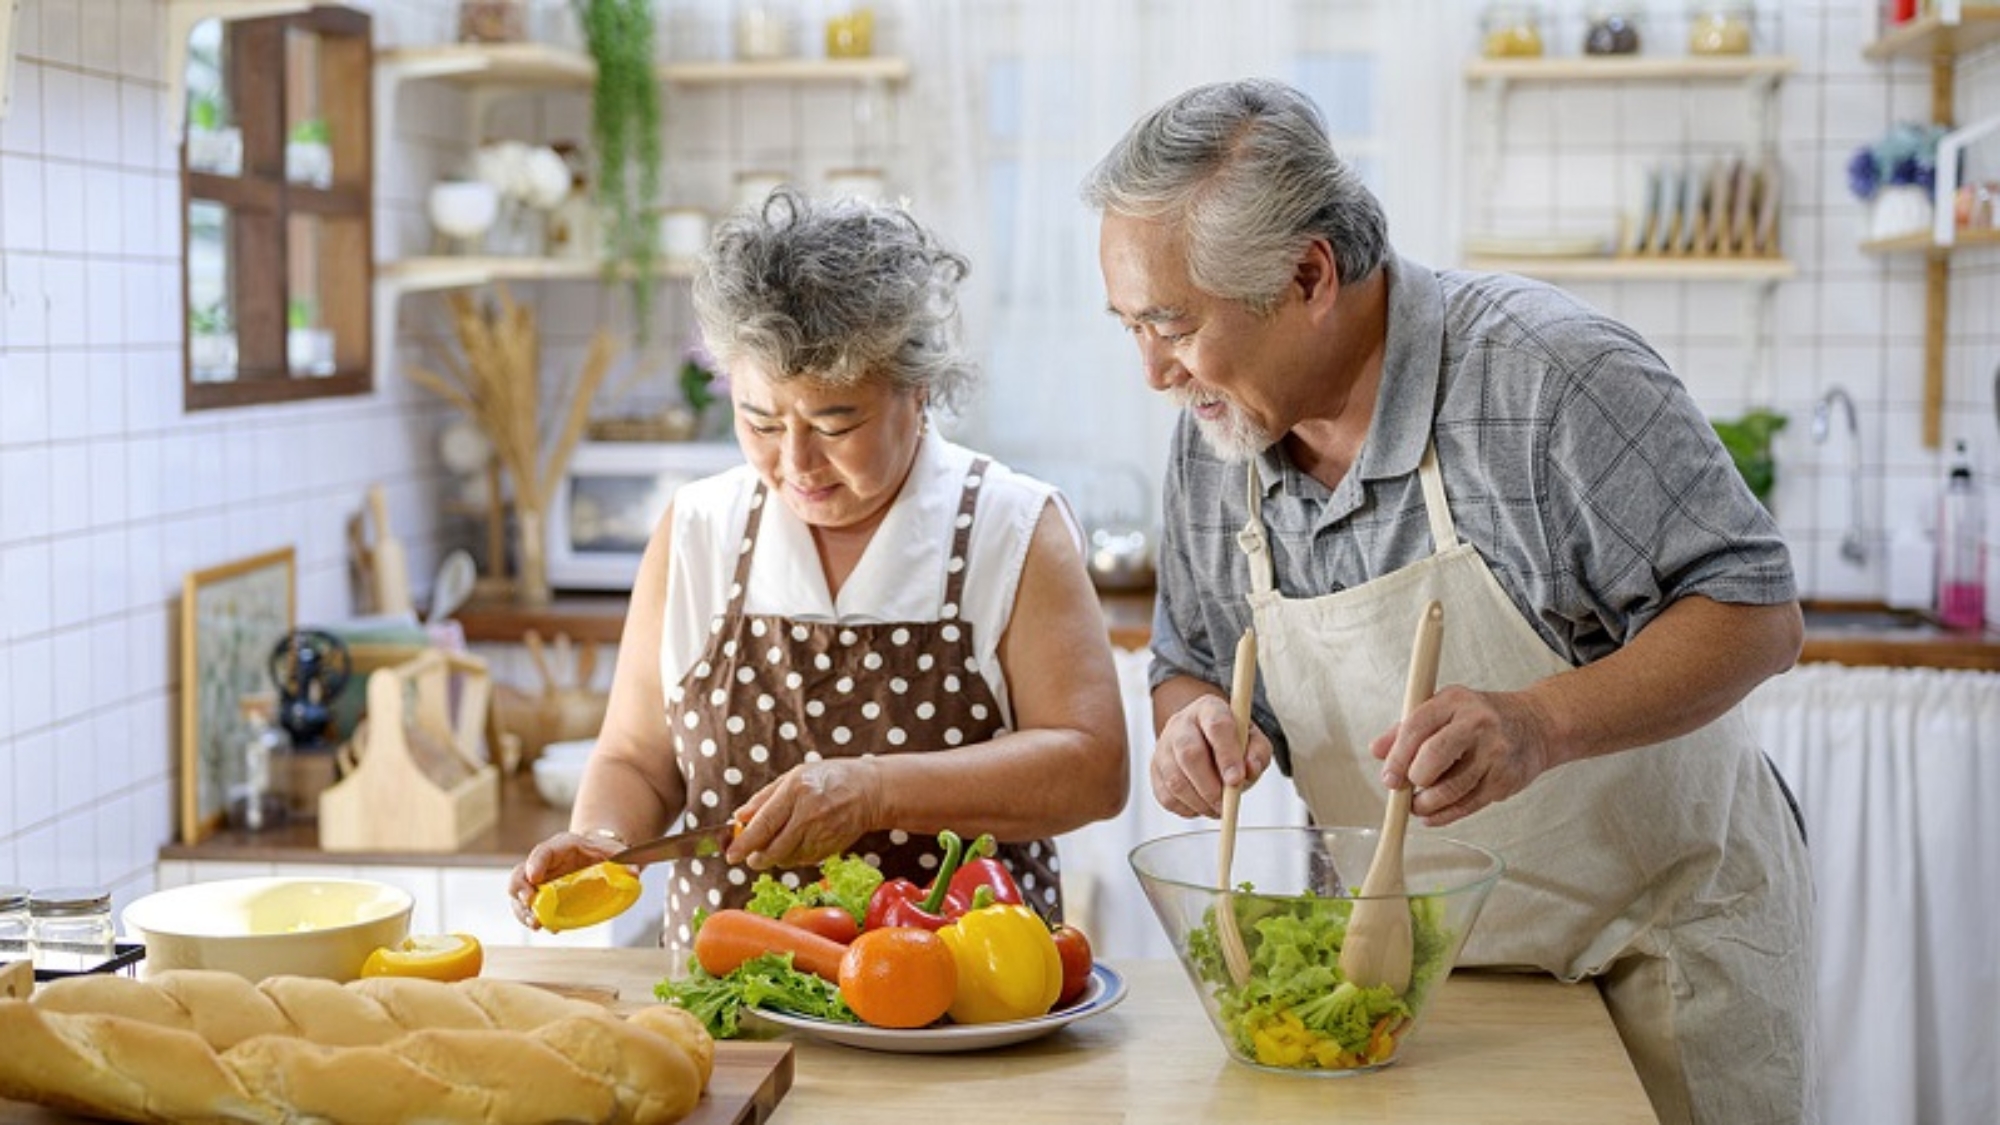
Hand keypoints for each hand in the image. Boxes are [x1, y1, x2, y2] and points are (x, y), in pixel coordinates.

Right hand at [508, 831, 621, 928]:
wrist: (595, 857)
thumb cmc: (602, 852)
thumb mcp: (616, 852)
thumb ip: (625, 859)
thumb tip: (633, 874)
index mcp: (561, 847)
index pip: (543, 851)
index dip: (536, 863)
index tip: (534, 877)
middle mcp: (544, 863)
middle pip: (521, 873)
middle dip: (520, 889)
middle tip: (529, 904)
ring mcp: (538, 881)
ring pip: (518, 894)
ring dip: (522, 910)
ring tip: (535, 923)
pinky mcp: (538, 897)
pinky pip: (525, 908)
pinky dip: (529, 918)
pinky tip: (543, 926)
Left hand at [729, 759, 884, 869]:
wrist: (870, 791)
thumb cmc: (829, 778)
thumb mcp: (793, 776)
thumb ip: (764, 797)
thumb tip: (738, 817)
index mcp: (796, 791)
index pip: (763, 825)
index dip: (744, 843)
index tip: (731, 855)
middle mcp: (808, 814)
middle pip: (773, 849)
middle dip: (757, 858)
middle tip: (750, 858)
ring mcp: (822, 833)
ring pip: (787, 859)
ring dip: (774, 859)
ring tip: (774, 847)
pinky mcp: (831, 848)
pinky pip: (803, 861)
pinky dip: (793, 858)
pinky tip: (796, 845)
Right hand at [1150, 692, 1271, 818]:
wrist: (1204, 739)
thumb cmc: (1232, 742)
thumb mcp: (1253, 741)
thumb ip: (1258, 753)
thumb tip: (1250, 770)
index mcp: (1209, 708)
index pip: (1217, 726)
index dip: (1227, 755)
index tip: (1236, 780)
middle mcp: (1181, 723)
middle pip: (1188, 753)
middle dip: (1209, 786)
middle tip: (1225, 805)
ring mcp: (1163, 746)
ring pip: (1175, 779)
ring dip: (1199, 802)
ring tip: (1217, 808)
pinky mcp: (1154, 769)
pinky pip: (1166, 796)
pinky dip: (1187, 808)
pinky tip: (1201, 806)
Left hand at [1370, 685, 1556, 826]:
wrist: (1535, 726)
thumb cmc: (1481, 717)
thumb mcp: (1444, 709)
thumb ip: (1407, 728)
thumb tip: (1377, 751)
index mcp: (1455, 701)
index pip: (1416, 727)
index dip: (1397, 757)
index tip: (1388, 777)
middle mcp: (1477, 723)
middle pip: (1433, 757)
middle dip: (1412, 780)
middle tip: (1403, 790)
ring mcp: (1494, 752)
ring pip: (1450, 788)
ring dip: (1426, 804)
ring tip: (1416, 805)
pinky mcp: (1505, 779)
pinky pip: (1468, 804)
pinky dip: (1444, 815)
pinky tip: (1432, 815)